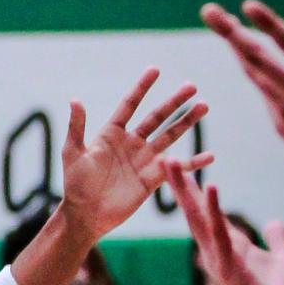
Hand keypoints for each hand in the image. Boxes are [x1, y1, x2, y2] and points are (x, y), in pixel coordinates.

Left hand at [61, 69, 210, 242]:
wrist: (86, 215)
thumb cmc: (75, 184)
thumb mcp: (73, 153)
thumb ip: (77, 127)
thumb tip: (75, 99)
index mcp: (111, 133)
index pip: (130, 105)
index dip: (142, 88)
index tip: (155, 70)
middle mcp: (131, 143)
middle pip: (156, 117)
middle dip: (174, 102)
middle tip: (192, 86)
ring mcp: (144, 160)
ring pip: (170, 136)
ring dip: (187, 122)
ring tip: (204, 106)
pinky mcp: (153, 178)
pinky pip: (176, 168)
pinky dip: (193, 162)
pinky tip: (210, 156)